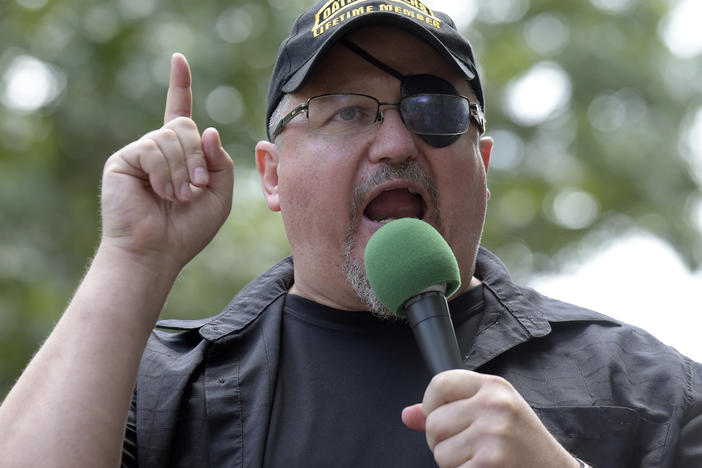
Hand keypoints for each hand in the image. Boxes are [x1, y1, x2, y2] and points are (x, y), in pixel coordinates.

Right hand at [100, 53, 233, 271]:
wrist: (156, 252)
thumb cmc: (187, 229)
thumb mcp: (219, 195)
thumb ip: (220, 163)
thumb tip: (208, 129)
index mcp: (179, 155)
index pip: (179, 112)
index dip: (180, 86)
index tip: (178, 60)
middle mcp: (158, 149)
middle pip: (184, 125)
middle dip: (197, 156)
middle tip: (197, 186)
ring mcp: (139, 153)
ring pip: (170, 136)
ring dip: (183, 169)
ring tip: (178, 196)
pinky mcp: (123, 160)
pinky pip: (152, 148)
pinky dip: (165, 172)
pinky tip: (160, 193)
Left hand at [402, 370, 578, 467]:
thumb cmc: (523, 445)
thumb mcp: (493, 414)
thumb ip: (449, 409)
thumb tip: (408, 415)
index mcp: (494, 387)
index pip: (439, 383)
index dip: (431, 405)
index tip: (443, 417)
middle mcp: (494, 406)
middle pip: (434, 422)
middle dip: (443, 442)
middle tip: (471, 448)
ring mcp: (493, 435)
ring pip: (440, 452)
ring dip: (454, 464)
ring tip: (481, 460)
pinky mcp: (490, 463)